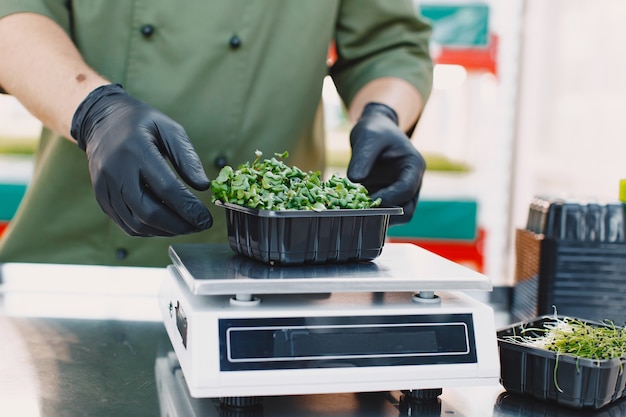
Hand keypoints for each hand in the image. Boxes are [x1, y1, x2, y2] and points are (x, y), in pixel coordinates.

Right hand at [71, 84, 211, 235]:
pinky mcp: (101, 198)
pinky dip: (149, 230)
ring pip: (136, 224)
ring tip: (186, 226)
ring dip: (166, 231)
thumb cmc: (141, 123)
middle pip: (148, 213)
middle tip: (200, 226)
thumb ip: (187, 158)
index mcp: (136, 151)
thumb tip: (203, 187)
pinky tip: (166, 224)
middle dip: (179, 226)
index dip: (189, 209)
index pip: (166, 189)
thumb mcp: (169, 129)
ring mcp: (105, 187)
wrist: (101, 120)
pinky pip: (126, 224)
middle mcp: (116, 172)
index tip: (207, 219)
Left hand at [347, 102, 425, 224]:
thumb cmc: (374, 130)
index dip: (389, 198)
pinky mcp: (386, 198)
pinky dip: (369, 215)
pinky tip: (352, 212)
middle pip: (407, 210)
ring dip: (378, 218)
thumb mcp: (368, 137)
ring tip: (356, 215)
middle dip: (386, 215)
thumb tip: (355, 179)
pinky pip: (382, 213)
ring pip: (396, 216)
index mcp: (414, 166)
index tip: (369, 200)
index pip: (407, 189)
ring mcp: (400, 193)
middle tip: (362, 214)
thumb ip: (362, 157)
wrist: (373, 130)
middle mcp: (411, 183)